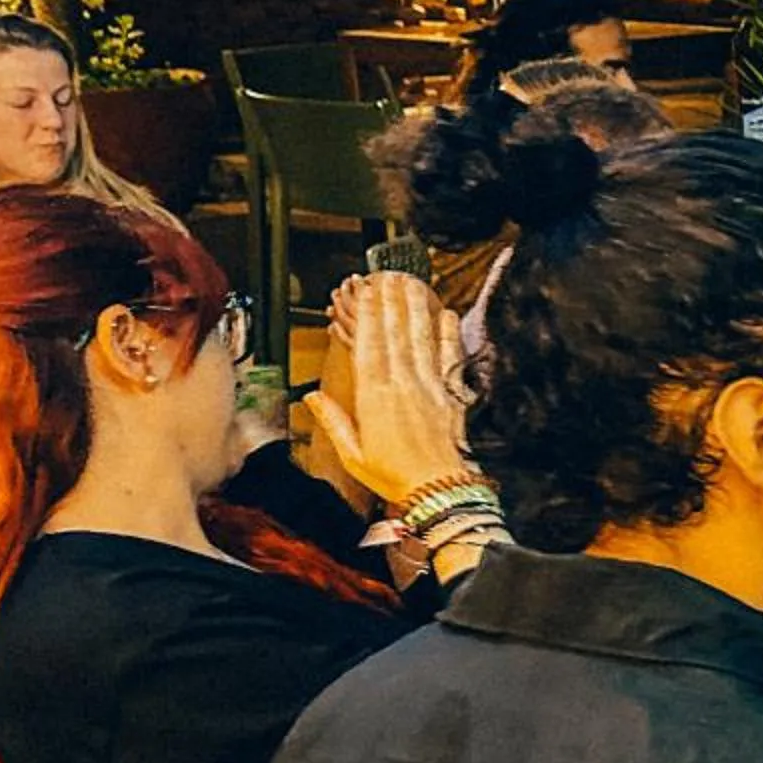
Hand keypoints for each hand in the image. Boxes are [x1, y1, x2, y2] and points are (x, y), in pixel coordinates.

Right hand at [305, 273, 470, 509]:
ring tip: (411, 282)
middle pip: (395, 334)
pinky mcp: (451, 394)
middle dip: (390, 301)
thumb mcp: (352, 453)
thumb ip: (333, 420)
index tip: (365, 290)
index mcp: (374, 397)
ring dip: (415, 308)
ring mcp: (430, 387)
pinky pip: (450, 358)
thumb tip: (311, 396)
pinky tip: (446, 313)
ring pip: (421, 339)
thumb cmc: (393, 475)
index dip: (367, 315)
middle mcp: (403, 386)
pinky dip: (448, 334)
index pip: (368, 345)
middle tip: (387, 273)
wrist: (438, 489)